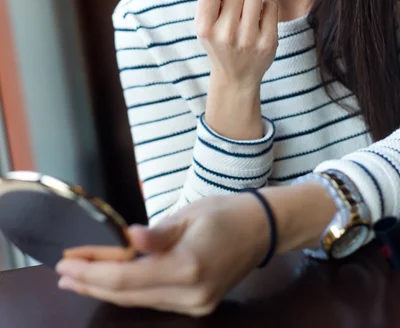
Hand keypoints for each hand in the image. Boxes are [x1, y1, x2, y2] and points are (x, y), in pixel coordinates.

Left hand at [56, 193, 269, 316]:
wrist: (261, 229)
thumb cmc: (225, 212)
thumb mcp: (189, 213)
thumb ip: (157, 233)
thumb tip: (129, 238)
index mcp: (188, 266)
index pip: (127, 276)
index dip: (93, 270)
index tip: (67, 261)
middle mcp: (191, 293)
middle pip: (128, 295)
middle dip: (92, 283)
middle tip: (63, 273)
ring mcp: (195, 304)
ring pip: (138, 301)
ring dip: (106, 289)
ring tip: (78, 279)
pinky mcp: (197, 304)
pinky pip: (153, 300)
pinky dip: (128, 291)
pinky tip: (111, 281)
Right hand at [192, 0, 277, 90]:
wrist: (235, 78)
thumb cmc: (218, 41)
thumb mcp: (205, 20)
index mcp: (204, 27)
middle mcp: (225, 34)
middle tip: (235, 0)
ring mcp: (248, 40)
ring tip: (246, 13)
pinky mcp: (268, 42)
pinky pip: (271, 5)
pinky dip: (266, 9)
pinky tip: (258, 23)